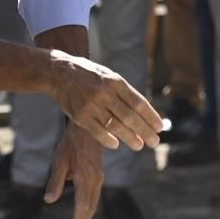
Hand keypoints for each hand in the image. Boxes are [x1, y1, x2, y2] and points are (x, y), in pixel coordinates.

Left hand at [46, 124, 105, 218]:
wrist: (89, 127)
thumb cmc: (71, 142)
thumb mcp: (60, 159)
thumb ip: (56, 181)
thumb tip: (49, 201)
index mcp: (85, 178)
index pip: (82, 206)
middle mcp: (95, 181)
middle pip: (89, 209)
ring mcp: (99, 179)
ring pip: (92, 204)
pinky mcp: (99, 177)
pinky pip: (93, 197)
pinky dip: (87, 210)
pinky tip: (81, 216)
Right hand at [47, 51, 163, 151]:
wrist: (60, 72)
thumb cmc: (90, 76)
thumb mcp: (109, 76)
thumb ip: (124, 92)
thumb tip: (144, 111)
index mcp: (116, 82)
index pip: (139, 103)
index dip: (151, 117)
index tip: (160, 127)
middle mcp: (105, 93)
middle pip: (130, 117)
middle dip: (145, 131)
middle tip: (154, 142)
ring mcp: (92, 105)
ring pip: (116, 126)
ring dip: (130, 138)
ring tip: (139, 145)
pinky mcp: (80, 116)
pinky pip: (98, 132)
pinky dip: (108, 140)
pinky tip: (116, 145)